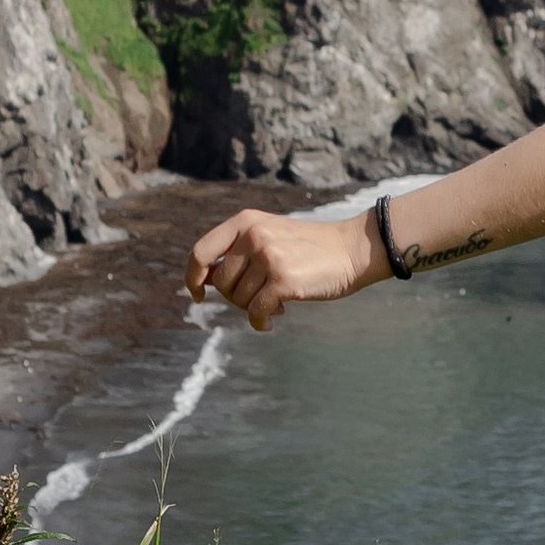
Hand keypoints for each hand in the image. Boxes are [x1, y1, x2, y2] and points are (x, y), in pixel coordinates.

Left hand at [186, 207, 370, 330]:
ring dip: (253, 308)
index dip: (192, 277)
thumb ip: (238, 251)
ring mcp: (269, 257)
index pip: (200, 252)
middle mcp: (254, 236)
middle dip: (235, 298)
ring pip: (239, 299)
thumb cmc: (309, 247)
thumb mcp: (269, 235)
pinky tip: (272, 321)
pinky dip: (260, 322)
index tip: (198, 294)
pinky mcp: (284, 280)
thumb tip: (203, 281)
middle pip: (221, 283)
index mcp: (245, 221)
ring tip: (275, 303)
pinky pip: (256, 312)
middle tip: (258, 298)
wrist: (352, 248)